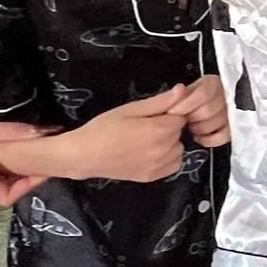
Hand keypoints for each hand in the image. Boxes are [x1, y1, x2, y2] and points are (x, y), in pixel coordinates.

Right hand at [0, 100, 51, 204]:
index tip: (43, 170)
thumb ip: (10, 131)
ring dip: (14, 171)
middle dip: (24, 179)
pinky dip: (4, 163)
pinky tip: (16, 149)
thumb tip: (43, 131)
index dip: (27, 187)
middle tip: (42, 161)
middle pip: (2, 190)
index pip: (4, 197)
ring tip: (33, 155)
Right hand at [63, 86, 191, 182]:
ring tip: (145, 141)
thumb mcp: (130, 109)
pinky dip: (167, 159)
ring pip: (178, 149)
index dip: (168, 113)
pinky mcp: (152, 177)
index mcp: (159, 129)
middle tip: (144, 127)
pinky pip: (173, 164)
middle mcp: (164, 149)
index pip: (181, 117)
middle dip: (167, 127)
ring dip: (169, 143)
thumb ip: (159, 101)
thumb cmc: (103, 128)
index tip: (153, 115)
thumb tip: (182, 90)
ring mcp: (159, 165)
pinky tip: (150, 154)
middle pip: (178, 133)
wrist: (83, 155)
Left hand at [173, 74, 230, 147]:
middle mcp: (223, 95)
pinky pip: (225, 135)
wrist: (173, 122)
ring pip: (219, 122)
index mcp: (209, 83)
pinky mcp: (230, 128)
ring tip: (191, 126)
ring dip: (201, 128)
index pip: (204, 93)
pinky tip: (200, 137)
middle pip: (210, 110)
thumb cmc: (170, 109)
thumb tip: (180, 89)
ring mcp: (228, 112)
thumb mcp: (161, 100)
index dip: (188, 104)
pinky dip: (210, 139)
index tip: (174, 112)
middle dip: (193, 118)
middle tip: (184, 118)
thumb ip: (167, 96)